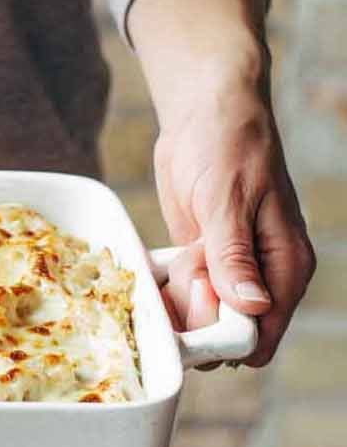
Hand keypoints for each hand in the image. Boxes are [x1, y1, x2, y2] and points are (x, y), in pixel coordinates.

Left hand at [128, 0, 314, 369]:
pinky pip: (180, 295)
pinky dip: (165, 287)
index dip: (225, 334)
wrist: (204, 112)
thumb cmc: (227, 146)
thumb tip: (253, 307)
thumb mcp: (227, 200)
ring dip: (177, 299)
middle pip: (226, 335)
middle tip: (187, 268)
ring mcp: (229, 272)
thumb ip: (235, 255)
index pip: (263, 332)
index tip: (196, 301)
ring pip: (198, 319)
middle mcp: (262, 277)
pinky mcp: (201, 261)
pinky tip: (161, 264)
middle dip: (195, 315)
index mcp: (285, 266)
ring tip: (181, 255)